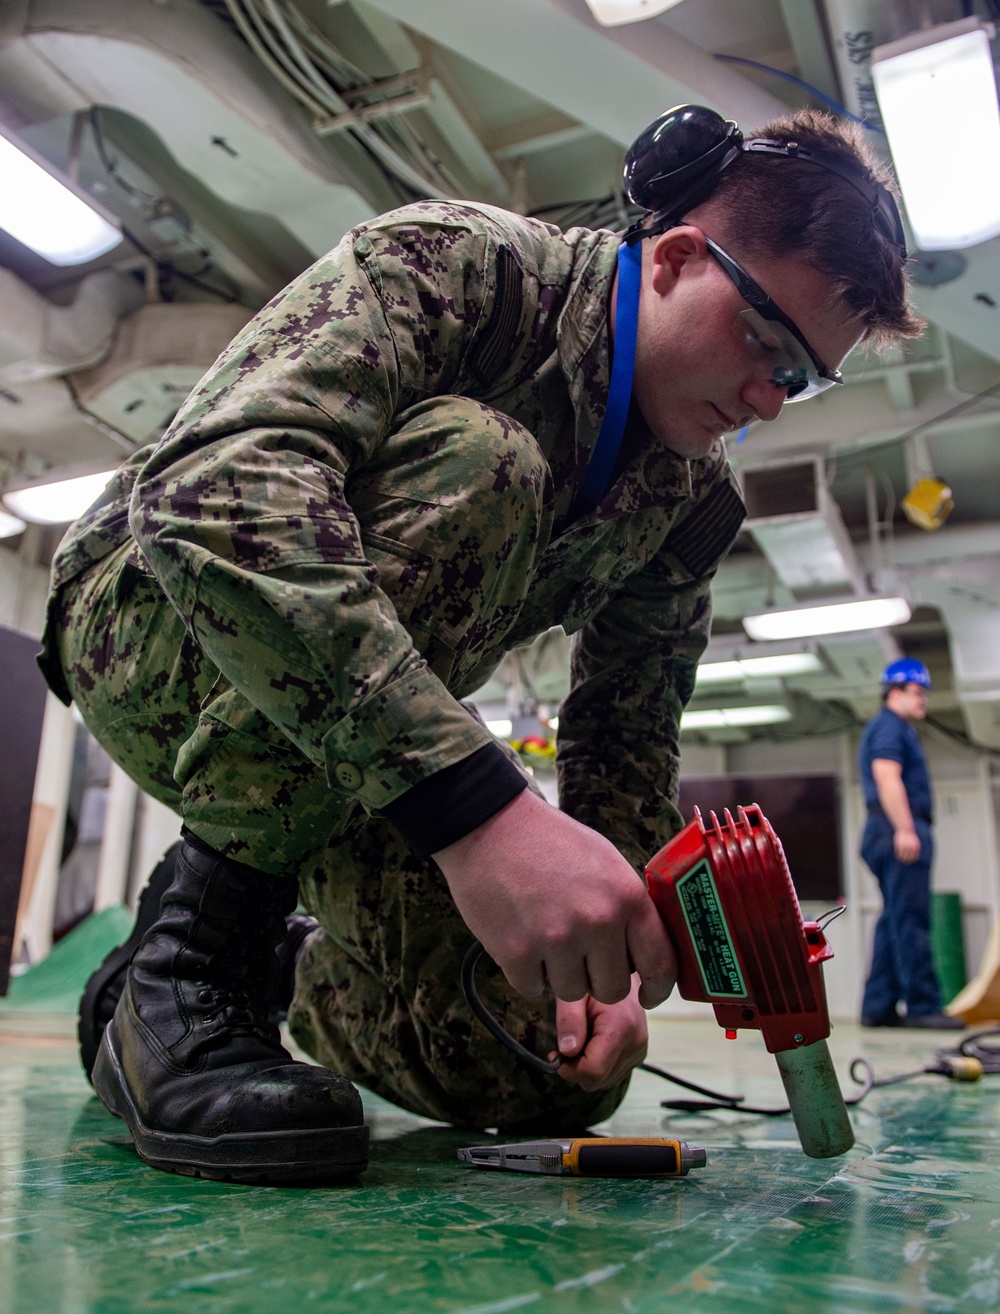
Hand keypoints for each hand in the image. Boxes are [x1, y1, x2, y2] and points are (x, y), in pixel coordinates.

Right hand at [433, 790, 675, 1006]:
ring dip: (560, 974)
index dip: (657, 988)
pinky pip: (532, 988)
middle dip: (598, 978)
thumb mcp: (607, 862)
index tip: (649, 996)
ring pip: (572, 992)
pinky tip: (521, 935)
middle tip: (580, 954)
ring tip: (545, 934)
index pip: (660, 964)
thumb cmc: (550, 841)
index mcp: (627, 897)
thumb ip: (630, 908)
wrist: (489, 825)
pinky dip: (527, 971)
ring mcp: (557, 940)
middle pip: (613, 990)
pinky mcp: (517, 953)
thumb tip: (645, 953)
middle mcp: (598, 921)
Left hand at [551, 975, 647, 1091]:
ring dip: (587, 1067)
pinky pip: (612, 1075)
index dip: (568, 1070)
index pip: (593, 1071)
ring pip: (604, 1082)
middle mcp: (637, 1042)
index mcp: (621, 1026)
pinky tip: (594, 1042)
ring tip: (583, 1037)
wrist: (621, 971)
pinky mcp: (640, 1054)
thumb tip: (566, 1051)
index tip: (555, 1054)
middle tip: (567, 1042)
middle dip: (576, 1068)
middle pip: (597, 1081)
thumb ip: (569, 1019)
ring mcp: (641, 1050)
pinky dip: (598, 1065)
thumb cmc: (592, 978)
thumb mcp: (574, 993)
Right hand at [894, 826, 920, 862]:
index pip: (914, 858)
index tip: (909, 862)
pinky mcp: (900, 844)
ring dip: (901, 858)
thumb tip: (915, 858)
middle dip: (906, 861)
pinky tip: (896, 854)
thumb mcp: (915, 842)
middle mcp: (911, 847)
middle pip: (909, 858)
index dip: (911, 861)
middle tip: (904, 862)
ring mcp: (905, 846)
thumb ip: (915, 849)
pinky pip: (898, 852)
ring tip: (900, 859)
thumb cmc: (910, 836)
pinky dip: (897, 854)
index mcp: (916, 847)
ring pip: (903, 856)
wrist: (905, 828)